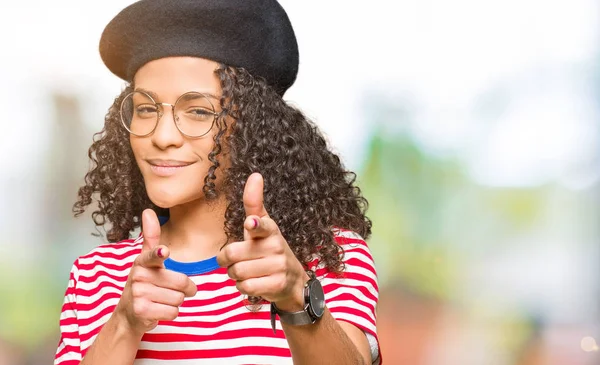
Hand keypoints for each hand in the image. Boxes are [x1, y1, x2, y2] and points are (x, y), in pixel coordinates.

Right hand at [114, 209, 197, 336]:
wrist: (129, 314)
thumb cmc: (144, 284)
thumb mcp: (145, 260)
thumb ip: (150, 237)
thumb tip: (148, 211)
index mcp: (142, 262)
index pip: (152, 256)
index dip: (159, 254)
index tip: (164, 251)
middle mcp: (138, 276)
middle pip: (181, 283)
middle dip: (183, 290)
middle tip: (169, 290)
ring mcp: (139, 294)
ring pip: (179, 298)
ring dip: (175, 302)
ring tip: (161, 300)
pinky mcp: (142, 311)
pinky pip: (173, 312)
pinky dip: (171, 314)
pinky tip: (158, 311)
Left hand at [216, 173, 309, 310]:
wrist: (293, 281)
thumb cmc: (269, 250)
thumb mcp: (263, 227)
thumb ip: (254, 204)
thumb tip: (255, 175)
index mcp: (270, 229)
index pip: (261, 225)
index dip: (254, 225)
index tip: (250, 224)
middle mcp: (276, 246)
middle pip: (232, 254)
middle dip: (228, 261)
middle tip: (240, 261)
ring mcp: (278, 266)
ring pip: (237, 272)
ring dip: (236, 275)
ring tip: (250, 272)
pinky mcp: (277, 284)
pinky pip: (244, 287)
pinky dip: (244, 287)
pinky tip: (255, 283)